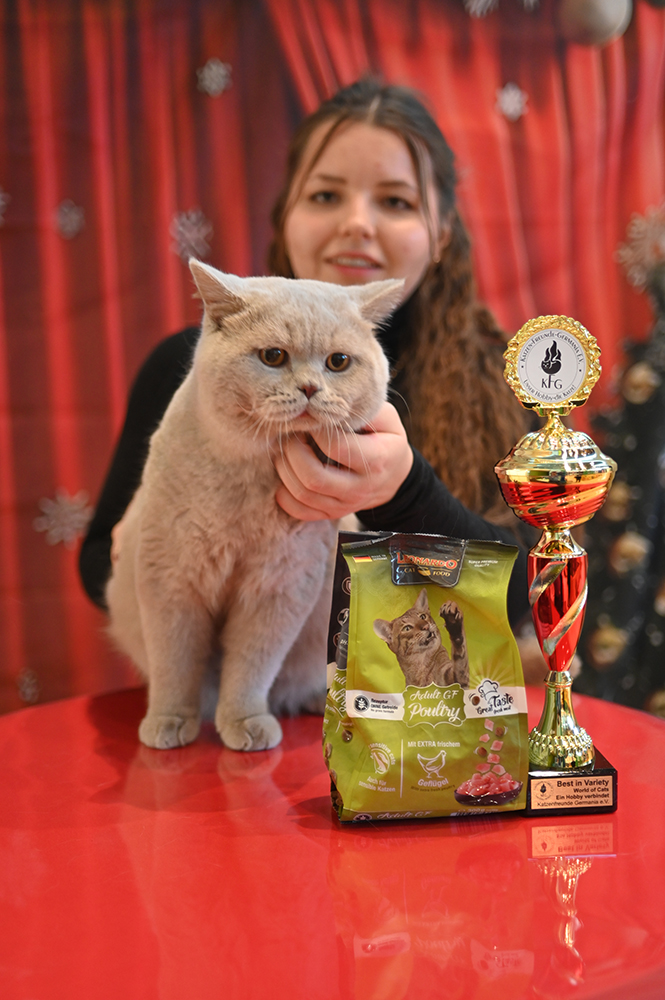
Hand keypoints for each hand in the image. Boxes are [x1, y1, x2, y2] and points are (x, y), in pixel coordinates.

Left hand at [273, 401, 413, 520]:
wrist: (394, 476)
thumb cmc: (386, 438)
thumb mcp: (385, 417)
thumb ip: (362, 408)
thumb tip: (329, 403)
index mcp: (377, 460)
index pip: (336, 447)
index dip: (316, 431)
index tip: (312, 419)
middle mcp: (360, 487)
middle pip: (313, 477)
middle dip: (292, 452)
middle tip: (291, 435)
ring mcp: (345, 505)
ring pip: (303, 494)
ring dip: (285, 470)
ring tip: (286, 451)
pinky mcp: (332, 514)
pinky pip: (300, 511)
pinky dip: (285, 494)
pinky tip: (287, 474)